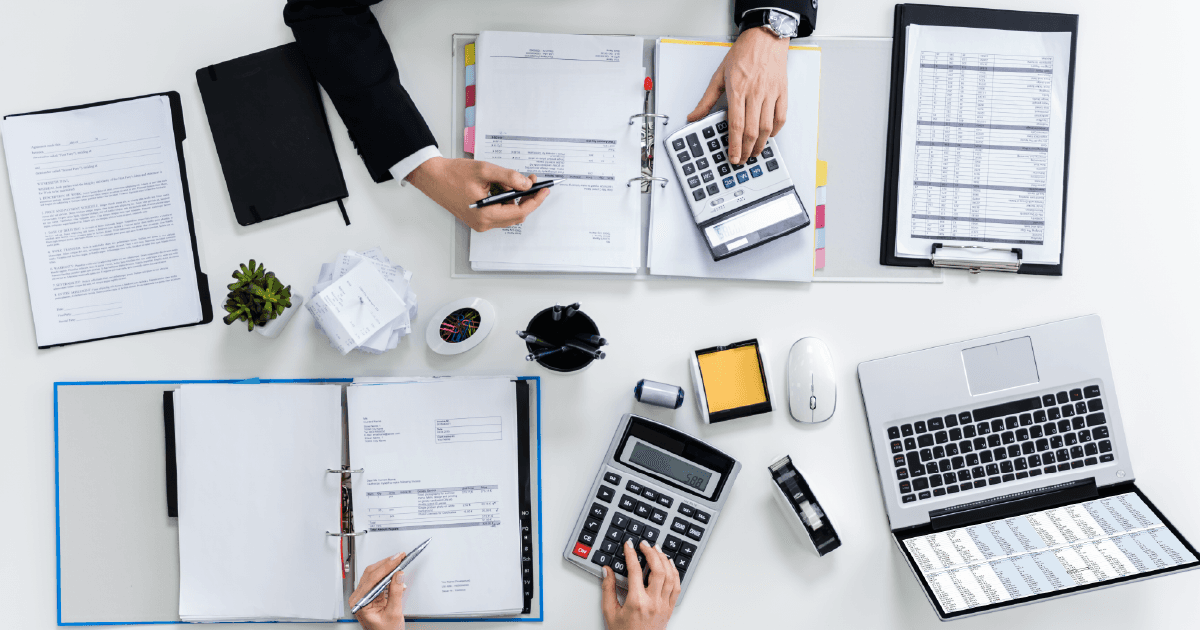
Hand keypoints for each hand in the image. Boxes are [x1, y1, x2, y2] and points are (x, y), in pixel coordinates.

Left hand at [350, 552, 406, 629]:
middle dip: (386, 563)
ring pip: (373, 575)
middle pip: (371, 573)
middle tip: (399, 556)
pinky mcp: (370, 595)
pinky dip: (387, 575)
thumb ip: (396, 593)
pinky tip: (395, 573)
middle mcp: (359, 598)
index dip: (386, 566)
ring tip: (399, 562)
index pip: (372, 578)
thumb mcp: (393, 613)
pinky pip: (377, 580)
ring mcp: (363, 596)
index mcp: (360, 603)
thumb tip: (398, 575)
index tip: (397, 558)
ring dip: (387, 568)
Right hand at [405, 156, 550, 231]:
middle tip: (531, 181)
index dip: (535, 201)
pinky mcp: (478, 218)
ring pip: (508, 214)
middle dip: (527, 198)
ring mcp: (480, 223)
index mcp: (485, 215)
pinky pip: (499, 212)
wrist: (433, 178)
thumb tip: (526, 184)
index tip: (544, 190)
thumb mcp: (484, 170)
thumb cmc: (453, 174)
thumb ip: (509, 177)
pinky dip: (505, 200)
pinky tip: (501, 186)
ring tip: (511, 180)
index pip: (520, 212)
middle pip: (516, 215)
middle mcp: (483, 223)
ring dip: (515, 198)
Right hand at [601, 540, 680, 629]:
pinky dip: (675, 573)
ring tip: (657, 550)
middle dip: (651, 552)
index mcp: (636, 602)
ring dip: (664, 560)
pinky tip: (670, 565)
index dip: (631, 554)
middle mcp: (653, 602)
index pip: (635, 571)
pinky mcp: (669, 609)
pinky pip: (676, 587)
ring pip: (670, 576)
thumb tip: (606, 571)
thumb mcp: (610, 612)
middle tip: (645, 544)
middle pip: (657, 569)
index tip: (629, 545)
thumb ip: (608, 589)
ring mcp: (664, 606)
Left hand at [687, 26, 789, 163]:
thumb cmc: (743, 53)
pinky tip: (769, 136)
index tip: (733, 157)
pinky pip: (781, 117)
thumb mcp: (719, 75)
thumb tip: (694, 117)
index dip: (734, 145)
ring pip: (767, 128)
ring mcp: (770, 94)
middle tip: (742, 159)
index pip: (735, 125)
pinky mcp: (782, 92)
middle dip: (746, 150)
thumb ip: (707, 100)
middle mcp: (755, 93)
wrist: (765, 37)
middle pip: (752, 131)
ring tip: (754, 152)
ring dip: (761, 144)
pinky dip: (775, 130)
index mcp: (737, 90)